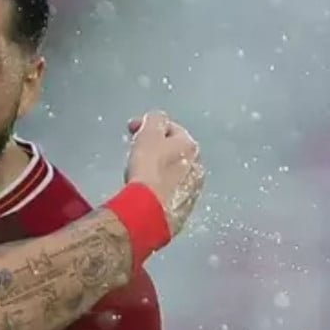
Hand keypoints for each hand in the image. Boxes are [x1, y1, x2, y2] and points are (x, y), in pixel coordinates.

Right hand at [124, 111, 204, 235]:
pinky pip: (172, 191)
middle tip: (138, 152)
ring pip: (176, 172)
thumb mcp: (148, 135)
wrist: (149, 211)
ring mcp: (194, 189)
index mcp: (190, 145)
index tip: (131, 131)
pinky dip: (162, 188)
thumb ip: (154, 119)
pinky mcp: (185, 208)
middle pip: (175, 151)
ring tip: (142, 175)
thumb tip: (157, 118)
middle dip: (158, 148)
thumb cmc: (148, 169)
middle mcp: (198, 166)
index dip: (148, 126)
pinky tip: (149, 192)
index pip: (170, 128)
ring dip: (162, 170)